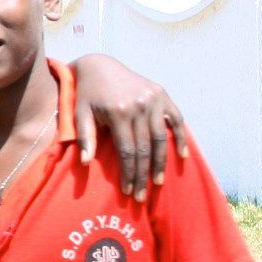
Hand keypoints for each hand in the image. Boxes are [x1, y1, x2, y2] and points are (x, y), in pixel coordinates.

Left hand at [72, 54, 189, 199]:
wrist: (99, 66)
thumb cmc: (87, 94)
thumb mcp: (79, 113)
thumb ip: (85, 136)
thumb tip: (85, 163)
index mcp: (119, 111)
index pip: (127, 151)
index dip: (129, 173)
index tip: (127, 191)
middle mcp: (139, 105)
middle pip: (145, 148)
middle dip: (143, 175)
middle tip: (142, 196)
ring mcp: (154, 99)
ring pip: (162, 138)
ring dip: (162, 162)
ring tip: (158, 182)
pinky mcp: (162, 94)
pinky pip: (176, 119)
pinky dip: (180, 138)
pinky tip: (181, 156)